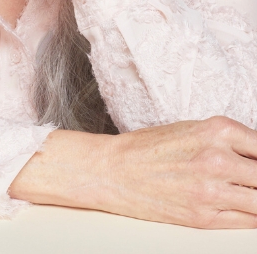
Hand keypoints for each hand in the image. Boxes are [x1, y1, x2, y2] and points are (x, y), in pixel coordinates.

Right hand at [10, 118, 256, 227]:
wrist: (112, 170)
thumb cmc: (147, 148)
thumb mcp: (190, 130)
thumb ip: (228, 142)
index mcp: (216, 130)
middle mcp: (217, 159)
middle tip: (251, 180)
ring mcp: (212, 191)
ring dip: (256, 198)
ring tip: (246, 193)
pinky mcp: (205, 217)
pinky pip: (248, 224)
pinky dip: (251, 217)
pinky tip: (243, 209)